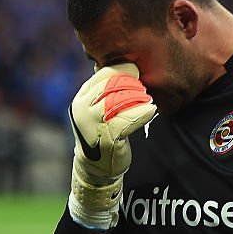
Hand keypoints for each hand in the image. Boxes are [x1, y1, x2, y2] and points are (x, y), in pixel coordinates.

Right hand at [67, 63, 155, 229]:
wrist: (97, 168)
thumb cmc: (104, 133)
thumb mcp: (100, 109)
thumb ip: (108, 90)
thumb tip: (127, 65)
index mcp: (81, 98)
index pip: (103, 74)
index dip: (122, 72)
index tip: (136, 75)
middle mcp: (82, 109)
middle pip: (111, 85)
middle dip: (132, 84)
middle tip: (144, 89)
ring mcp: (92, 124)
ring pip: (118, 99)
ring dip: (138, 97)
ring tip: (147, 100)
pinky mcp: (106, 137)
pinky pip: (127, 119)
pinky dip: (142, 113)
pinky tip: (151, 110)